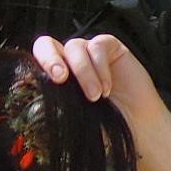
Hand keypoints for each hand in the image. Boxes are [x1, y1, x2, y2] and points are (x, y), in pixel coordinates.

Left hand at [31, 33, 165, 125]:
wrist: (133, 125)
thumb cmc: (102, 124)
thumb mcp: (72, 117)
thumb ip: (56, 106)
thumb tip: (38, 104)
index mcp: (54, 78)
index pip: (36, 62)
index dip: (38, 66)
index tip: (47, 85)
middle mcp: (68, 62)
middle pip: (48, 45)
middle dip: (50, 59)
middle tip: (61, 79)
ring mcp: (88, 52)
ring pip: (75, 47)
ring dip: (83, 73)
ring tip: (94, 98)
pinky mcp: (110, 47)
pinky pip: (98, 46)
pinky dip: (100, 67)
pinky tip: (106, 88)